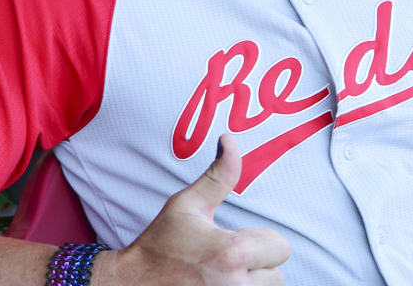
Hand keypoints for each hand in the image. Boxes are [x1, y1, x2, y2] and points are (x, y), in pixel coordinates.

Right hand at [102, 134, 289, 283]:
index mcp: (231, 253)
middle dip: (258, 264)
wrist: (132, 284)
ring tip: (222, 274)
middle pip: (278, 273)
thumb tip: (231, 140)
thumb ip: (219, 175)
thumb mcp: (188, 204)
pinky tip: (219, 285)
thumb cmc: (160, 243)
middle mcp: (235, 285)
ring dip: (252, 282)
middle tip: (226, 259)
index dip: (259, 241)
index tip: (233, 240)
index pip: (281, 247)